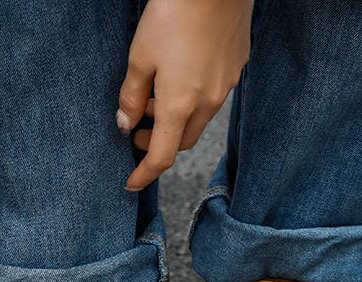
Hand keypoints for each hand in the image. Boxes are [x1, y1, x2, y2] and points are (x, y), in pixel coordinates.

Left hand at [117, 0, 251, 190]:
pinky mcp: (236, 68)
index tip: (131, 183)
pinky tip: (180, 75)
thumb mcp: (139, 55)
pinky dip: (193, 99)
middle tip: (138, 130)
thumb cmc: (175, 12)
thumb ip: (131, 96)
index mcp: (180, 105)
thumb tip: (125, 124)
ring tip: (156, 96)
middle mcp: (207, 103)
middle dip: (159, 142)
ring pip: (198, 120)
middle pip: (181, 141)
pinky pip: (213, 96)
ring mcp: (226, 86)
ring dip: (175, 119)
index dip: (144, 174)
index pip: (162, 156)